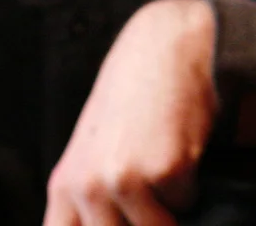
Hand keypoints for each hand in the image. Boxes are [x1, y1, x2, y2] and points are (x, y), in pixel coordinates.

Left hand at [44, 0, 218, 225]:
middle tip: (151, 193)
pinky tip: (181, 146)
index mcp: (64, 186)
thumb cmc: (134, 99)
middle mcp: (87, 188)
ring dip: (168, 208)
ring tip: (164, 166)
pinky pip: (186, 203)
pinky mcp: (163, 170)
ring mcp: (123, 180)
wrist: (165, 48)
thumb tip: (107, 223)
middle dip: (141, 221)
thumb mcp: (94, 151)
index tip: (121, 215)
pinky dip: (191, 184)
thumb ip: (88, 200)